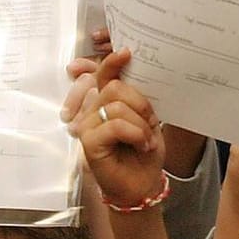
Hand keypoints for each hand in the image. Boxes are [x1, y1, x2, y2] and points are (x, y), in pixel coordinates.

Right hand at [69, 50, 165, 205]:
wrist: (142, 185)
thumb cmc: (143, 154)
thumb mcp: (146, 120)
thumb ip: (136, 98)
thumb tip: (133, 73)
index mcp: (105, 103)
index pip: (103, 76)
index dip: (112, 62)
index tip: (127, 53)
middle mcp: (92, 111)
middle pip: (113, 87)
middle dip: (140, 103)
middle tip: (150, 123)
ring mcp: (88, 126)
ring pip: (116, 106)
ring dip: (140, 124)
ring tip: (146, 141)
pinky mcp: (89, 142)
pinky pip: (115, 125)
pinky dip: (135, 134)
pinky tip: (141, 146)